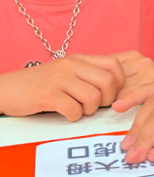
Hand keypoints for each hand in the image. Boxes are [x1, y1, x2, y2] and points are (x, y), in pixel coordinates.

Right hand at [0, 55, 125, 119]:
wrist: (7, 89)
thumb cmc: (41, 84)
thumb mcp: (66, 72)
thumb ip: (88, 75)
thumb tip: (115, 89)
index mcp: (78, 59)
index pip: (114, 64)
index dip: (119, 82)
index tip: (111, 94)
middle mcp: (70, 65)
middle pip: (107, 82)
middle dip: (107, 100)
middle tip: (95, 106)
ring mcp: (59, 79)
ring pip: (93, 97)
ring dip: (89, 110)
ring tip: (78, 110)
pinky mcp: (47, 95)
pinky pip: (73, 110)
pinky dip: (73, 117)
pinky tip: (66, 114)